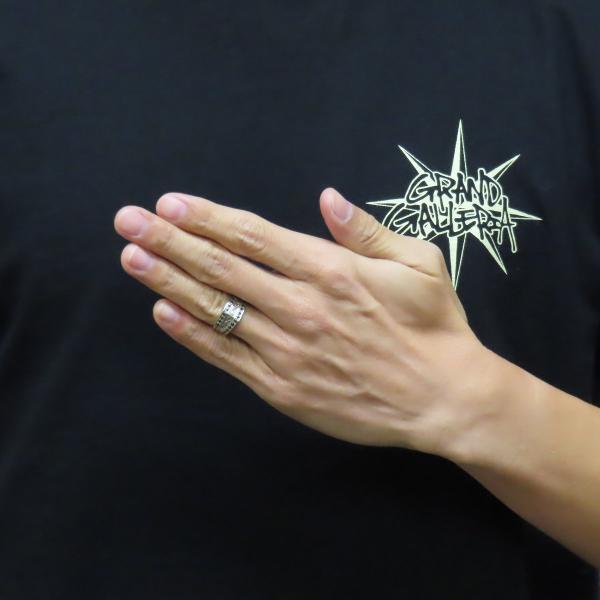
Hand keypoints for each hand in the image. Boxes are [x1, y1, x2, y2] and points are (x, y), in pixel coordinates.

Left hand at [113, 188, 495, 457]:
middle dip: (170, 240)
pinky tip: (164, 311)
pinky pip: (226, 355)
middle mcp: (301, 307)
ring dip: (169, 280)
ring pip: (216, 308)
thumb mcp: (419, 264)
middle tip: (128, 220)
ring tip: (132, 257)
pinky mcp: (282, 387)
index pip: (253, 236)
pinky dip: (192, 333)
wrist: (442, 398)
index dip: (207, 217)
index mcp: (331, 271)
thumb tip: (327, 198)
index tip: (170, 204)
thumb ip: (366, 231)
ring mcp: (287, 350)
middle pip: (222, 266)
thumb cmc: (433, 327)